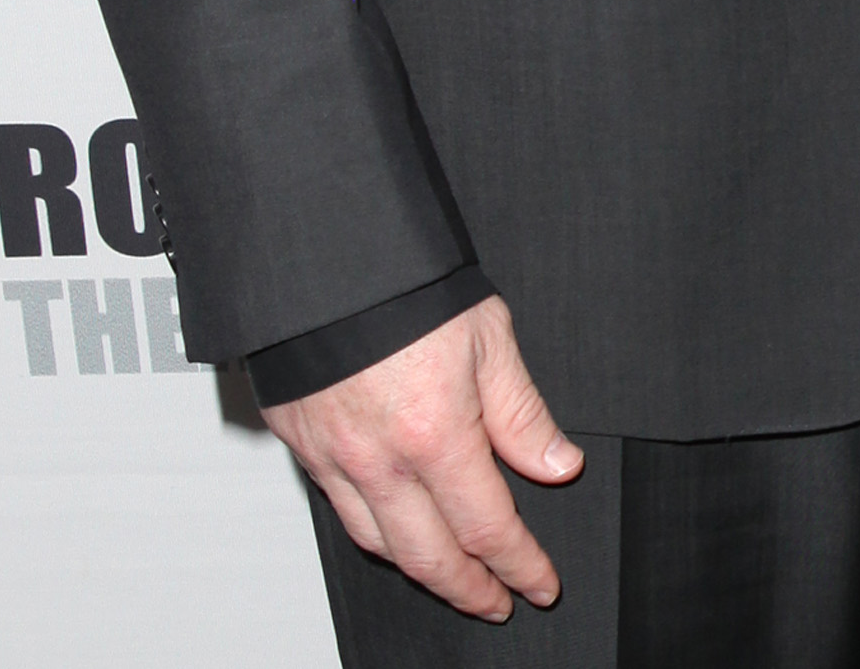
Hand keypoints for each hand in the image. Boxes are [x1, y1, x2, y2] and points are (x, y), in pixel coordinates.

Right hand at [262, 297, 583, 619]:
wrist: (325, 259)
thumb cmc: (406, 284)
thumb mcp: (490, 337)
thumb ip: (522, 412)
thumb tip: (557, 465)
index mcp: (435, 434)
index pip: (488, 527)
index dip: (519, 564)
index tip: (539, 584)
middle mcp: (379, 461)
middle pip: (429, 557)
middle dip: (469, 590)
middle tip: (498, 602)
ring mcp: (334, 459)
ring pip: (379, 544)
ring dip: (421, 571)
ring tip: (452, 577)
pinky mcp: (302, 446)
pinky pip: (341, 511)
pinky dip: (375, 533)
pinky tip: (396, 530)